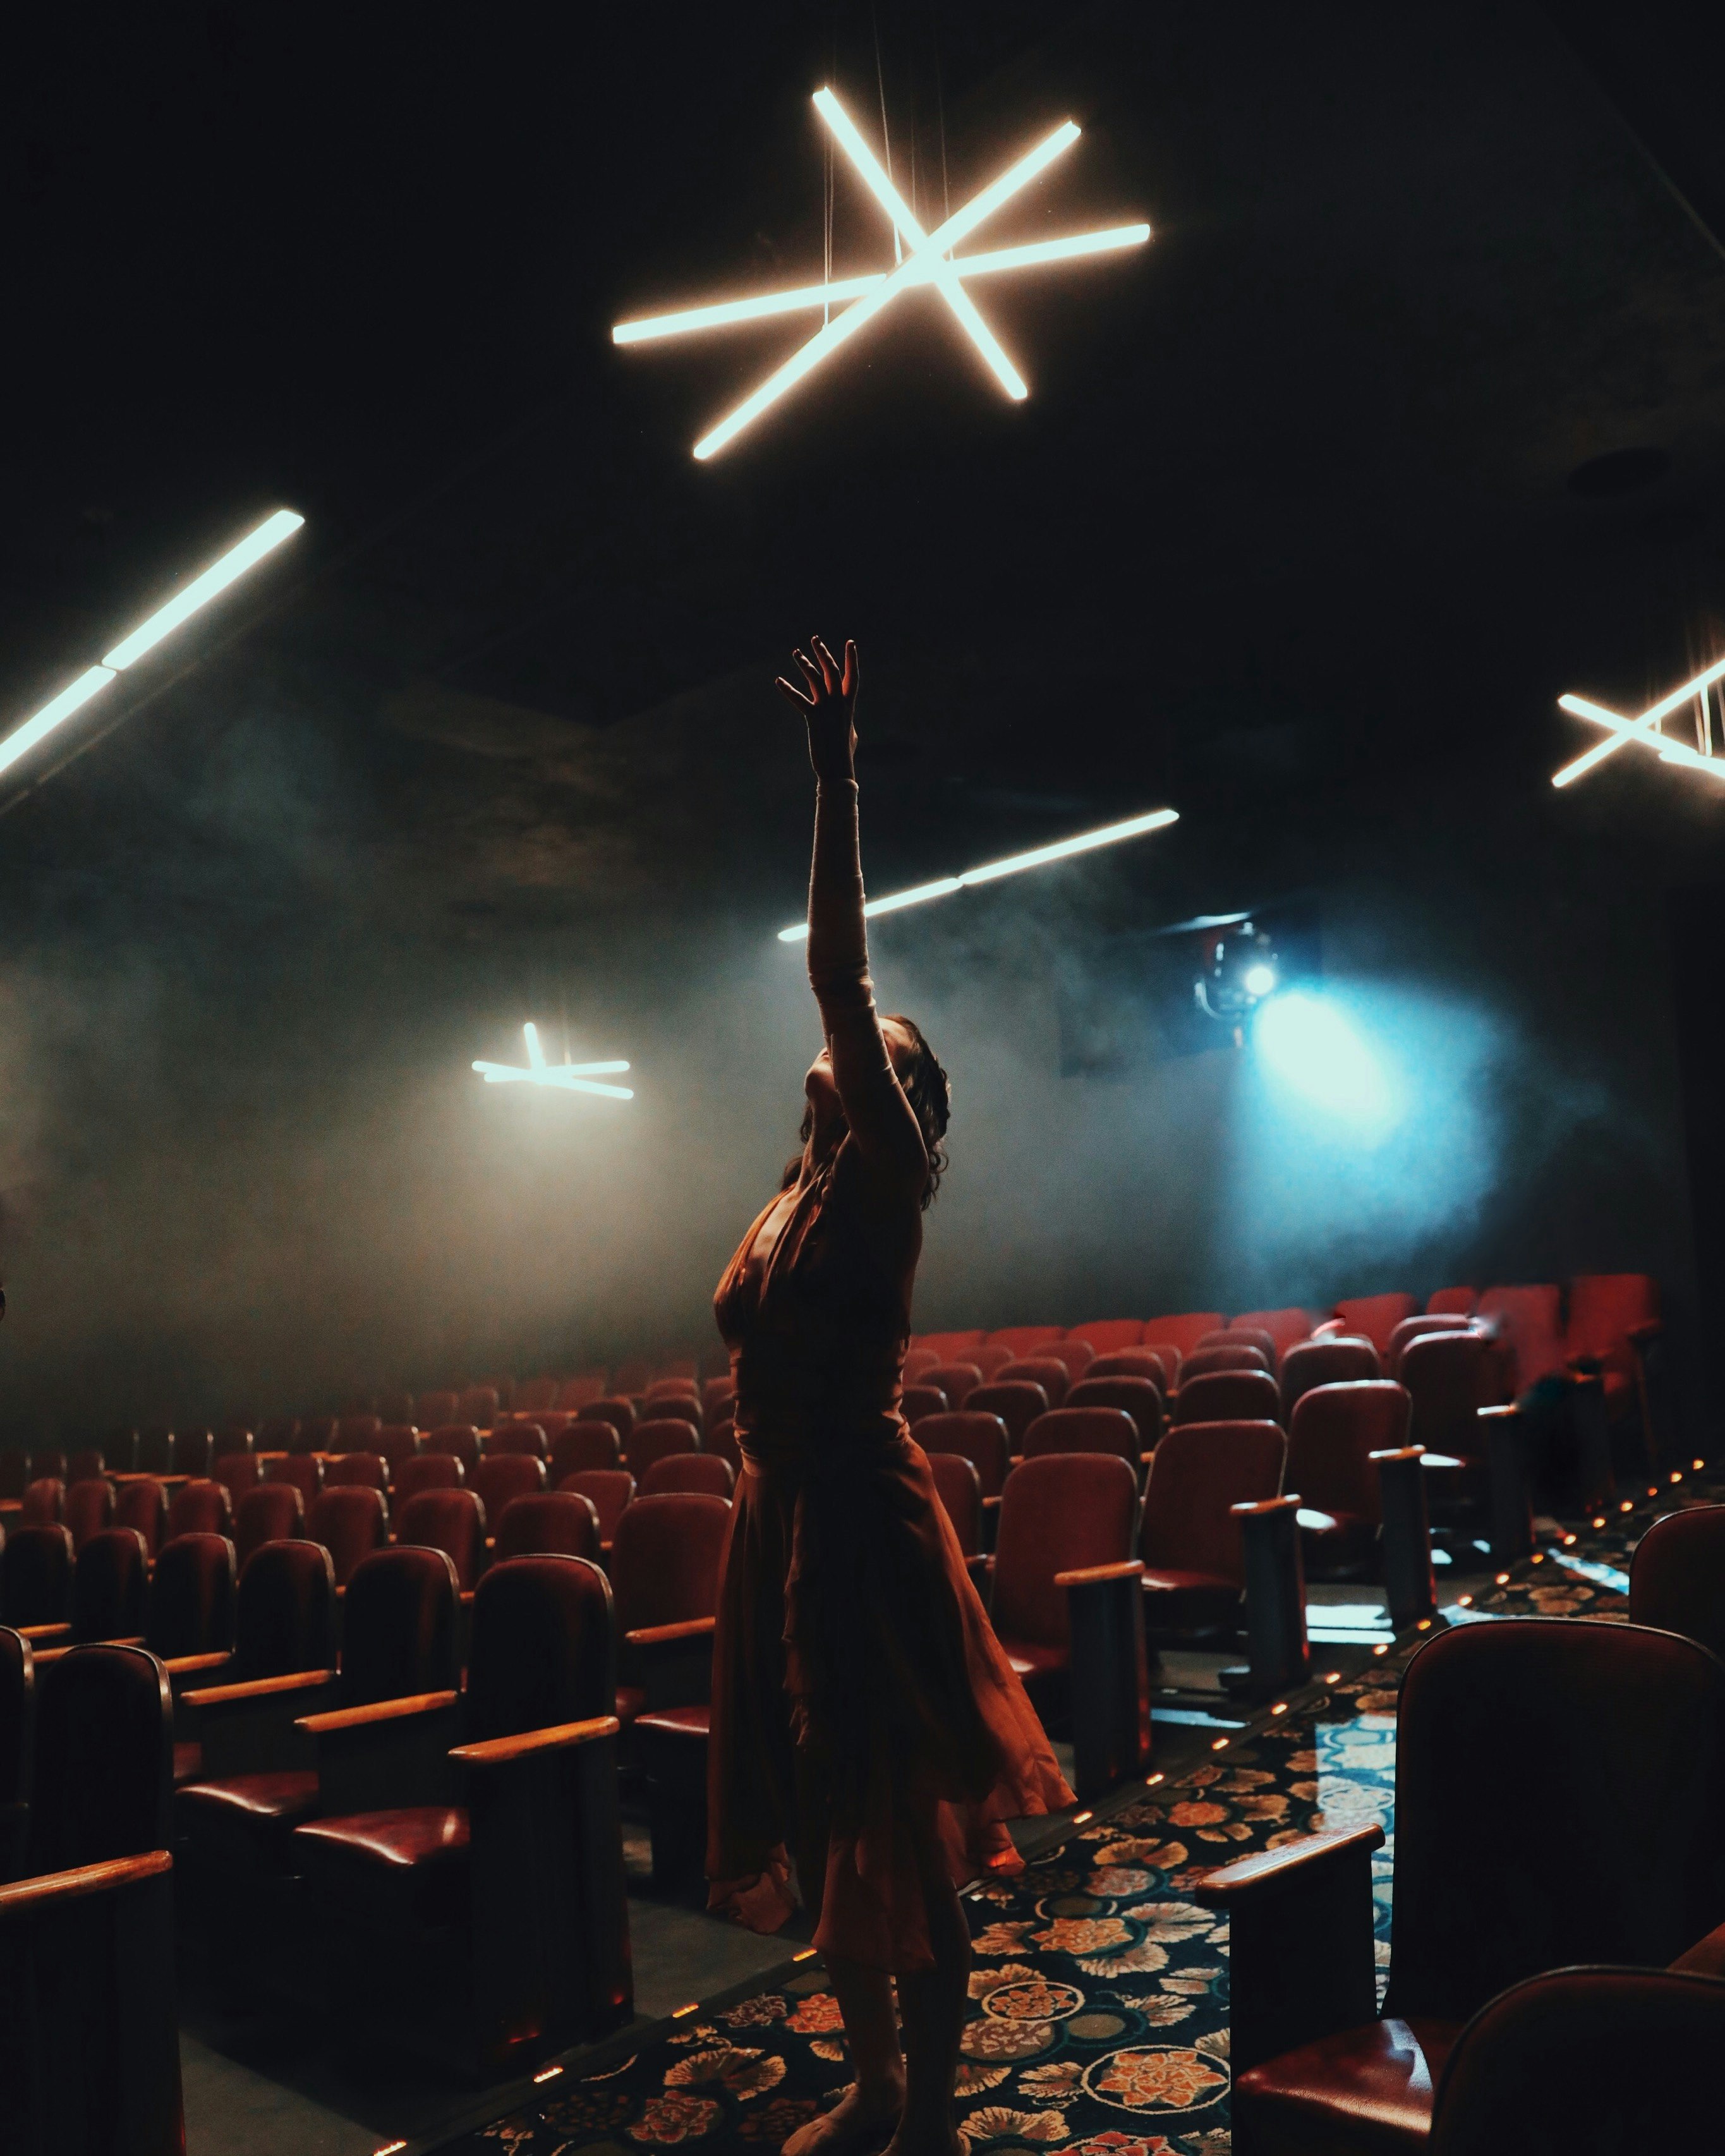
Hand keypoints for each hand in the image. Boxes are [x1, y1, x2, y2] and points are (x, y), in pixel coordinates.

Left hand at [775, 635, 857, 781]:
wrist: (838, 770)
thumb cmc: (844, 754)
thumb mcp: (851, 734)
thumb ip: (848, 721)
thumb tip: (849, 722)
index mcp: (849, 705)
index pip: (852, 676)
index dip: (852, 658)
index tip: (850, 642)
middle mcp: (840, 703)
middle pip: (832, 670)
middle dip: (823, 653)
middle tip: (815, 639)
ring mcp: (827, 709)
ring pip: (815, 679)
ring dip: (805, 663)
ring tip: (796, 652)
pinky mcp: (813, 718)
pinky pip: (799, 699)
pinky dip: (788, 690)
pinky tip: (778, 681)